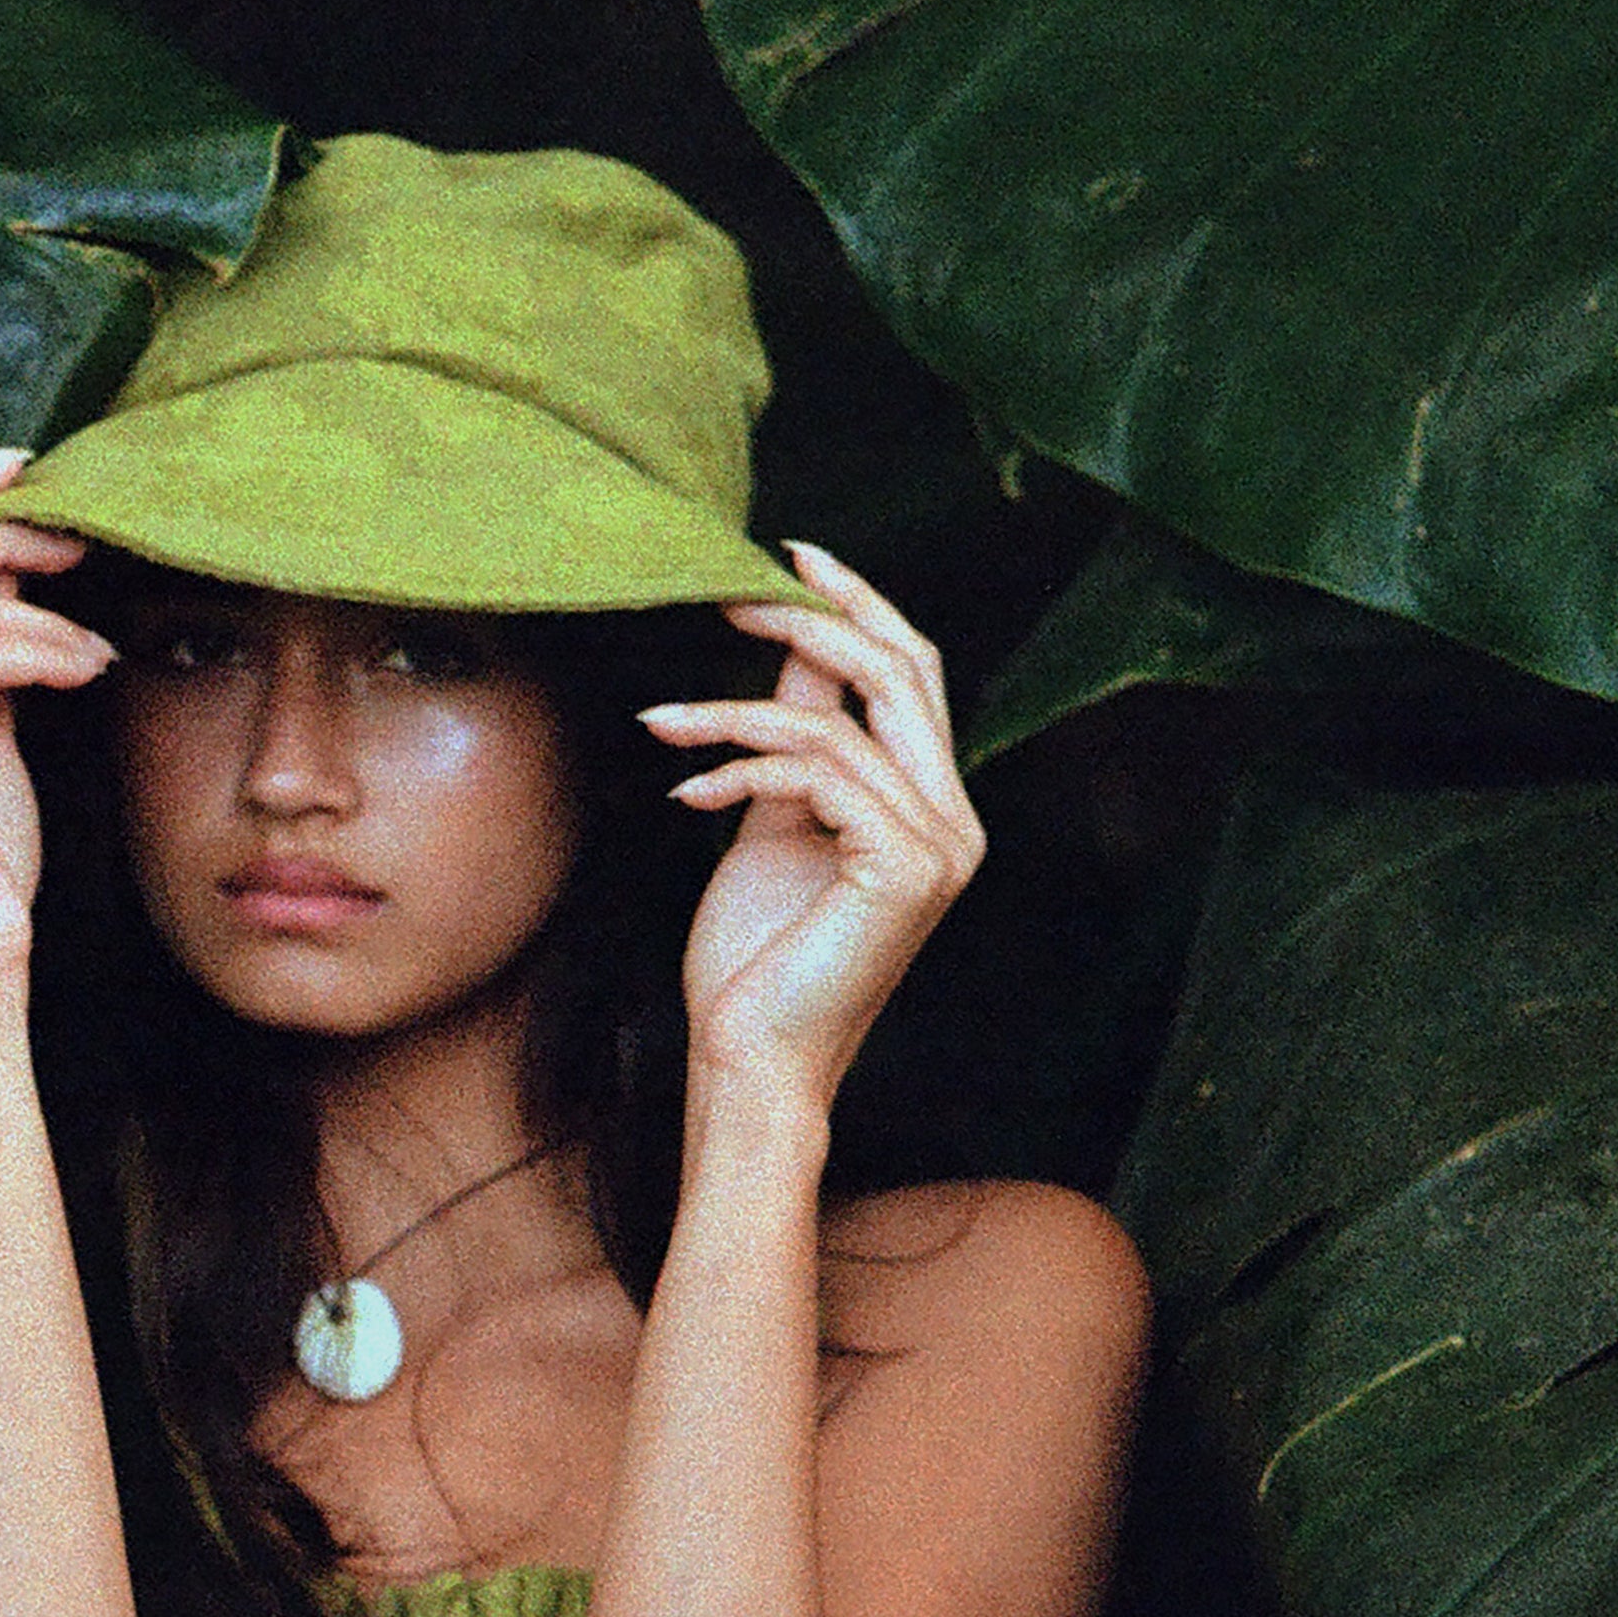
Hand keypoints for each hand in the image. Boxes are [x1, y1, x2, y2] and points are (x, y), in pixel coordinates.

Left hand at [642, 544, 983, 1113]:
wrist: (750, 1061)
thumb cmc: (752, 961)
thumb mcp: (771, 823)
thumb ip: (793, 739)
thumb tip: (793, 647)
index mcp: (935, 808)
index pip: (912, 675)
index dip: (858, 605)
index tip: (788, 555)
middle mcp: (956, 823)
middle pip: (900, 671)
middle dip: (810, 618)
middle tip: (724, 590)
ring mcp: (942, 848)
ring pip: (838, 724)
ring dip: (732, 714)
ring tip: (660, 724)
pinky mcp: (905, 870)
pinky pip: (820, 775)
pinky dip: (742, 771)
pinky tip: (687, 797)